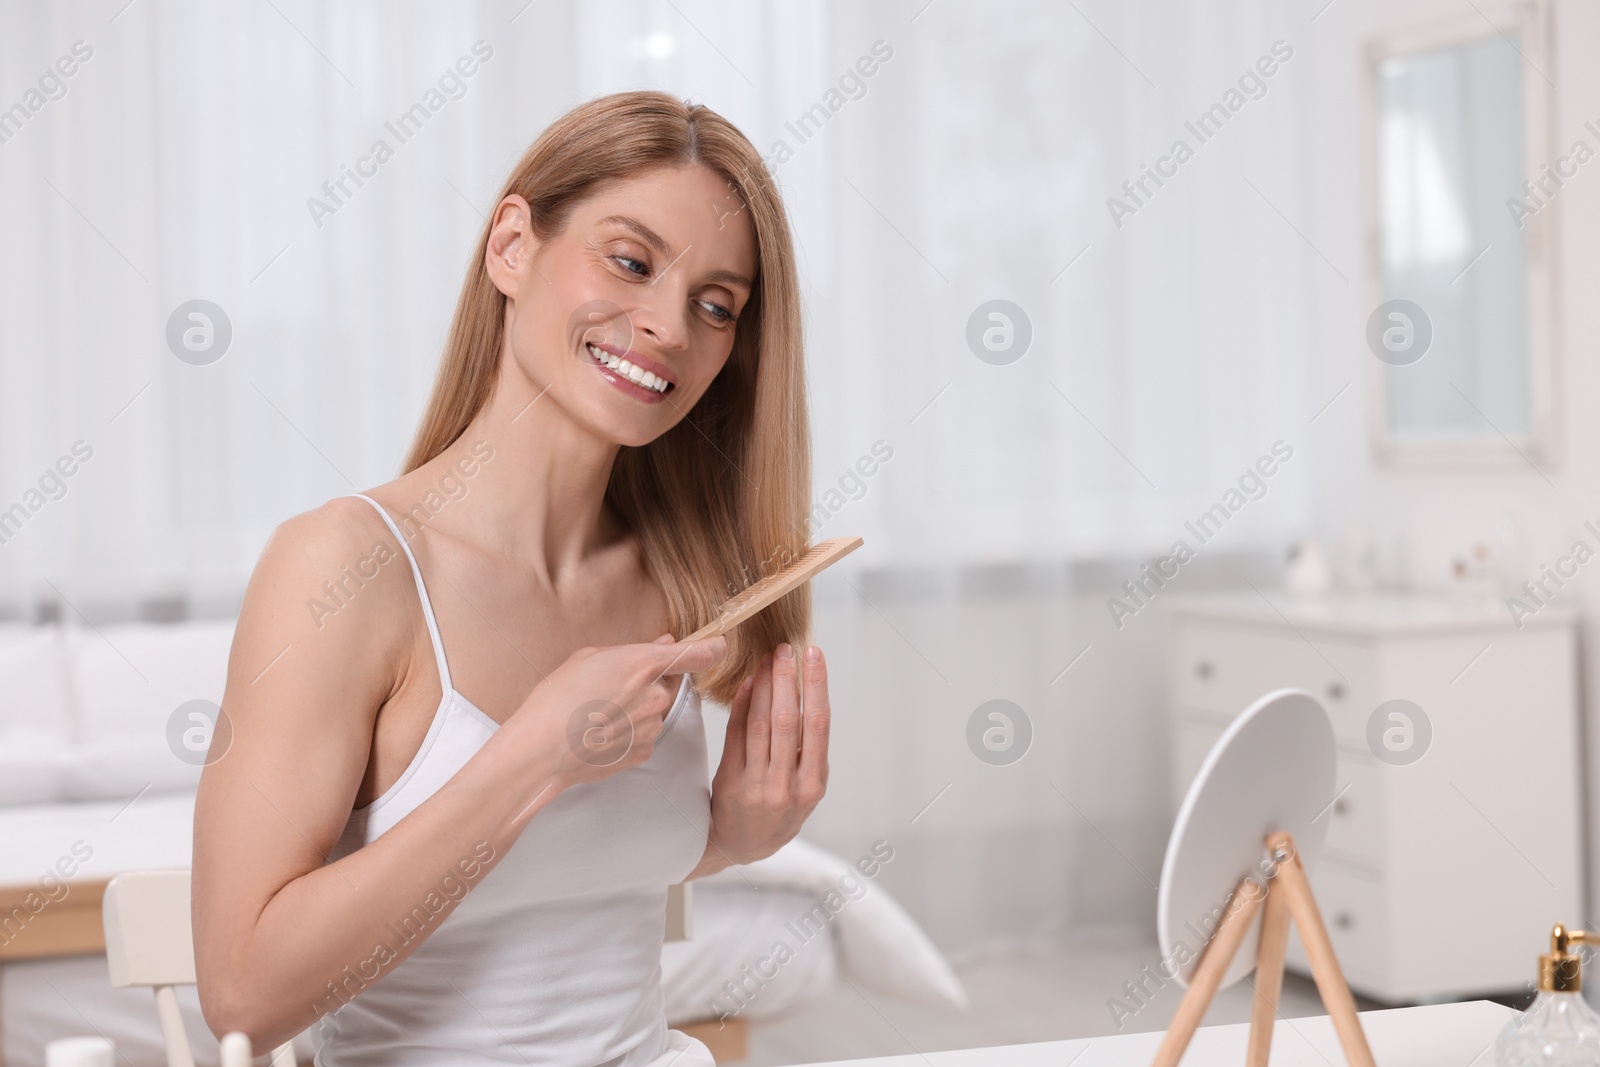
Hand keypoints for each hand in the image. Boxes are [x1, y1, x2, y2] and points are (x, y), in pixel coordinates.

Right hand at [514, 635, 726, 789]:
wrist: (540, 748)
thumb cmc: (557, 699)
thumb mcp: (590, 658)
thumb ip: (634, 651)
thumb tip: (664, 645)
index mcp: (645, 664)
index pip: (701, 654)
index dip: (713, 648)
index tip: (717, 646)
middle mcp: (656, 696)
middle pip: (670, 683)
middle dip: (653, 681)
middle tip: (617, 685)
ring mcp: (652, 727)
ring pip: (655, 710)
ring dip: (638, 708)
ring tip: (600, 711)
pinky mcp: (643, 752)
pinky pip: (645, 735)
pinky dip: (629, 731)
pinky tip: (601, 730)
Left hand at [696, 643, 829, 873]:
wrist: (740, 847)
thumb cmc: (778, 812)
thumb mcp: (806, 791)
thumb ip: (808, 752)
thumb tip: (805, 694)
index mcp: (813, 784)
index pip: (818, 725)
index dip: (817, 686)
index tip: (814, 656)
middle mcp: (788, 784)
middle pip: (789, 721)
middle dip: (787, 679)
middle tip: (785, 648)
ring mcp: (758, 785)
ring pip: (762, 725)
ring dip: (764, 687)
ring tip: (766, 660)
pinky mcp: (731, 782)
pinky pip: (737, 736)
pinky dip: (742, 706)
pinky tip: (747, 684)